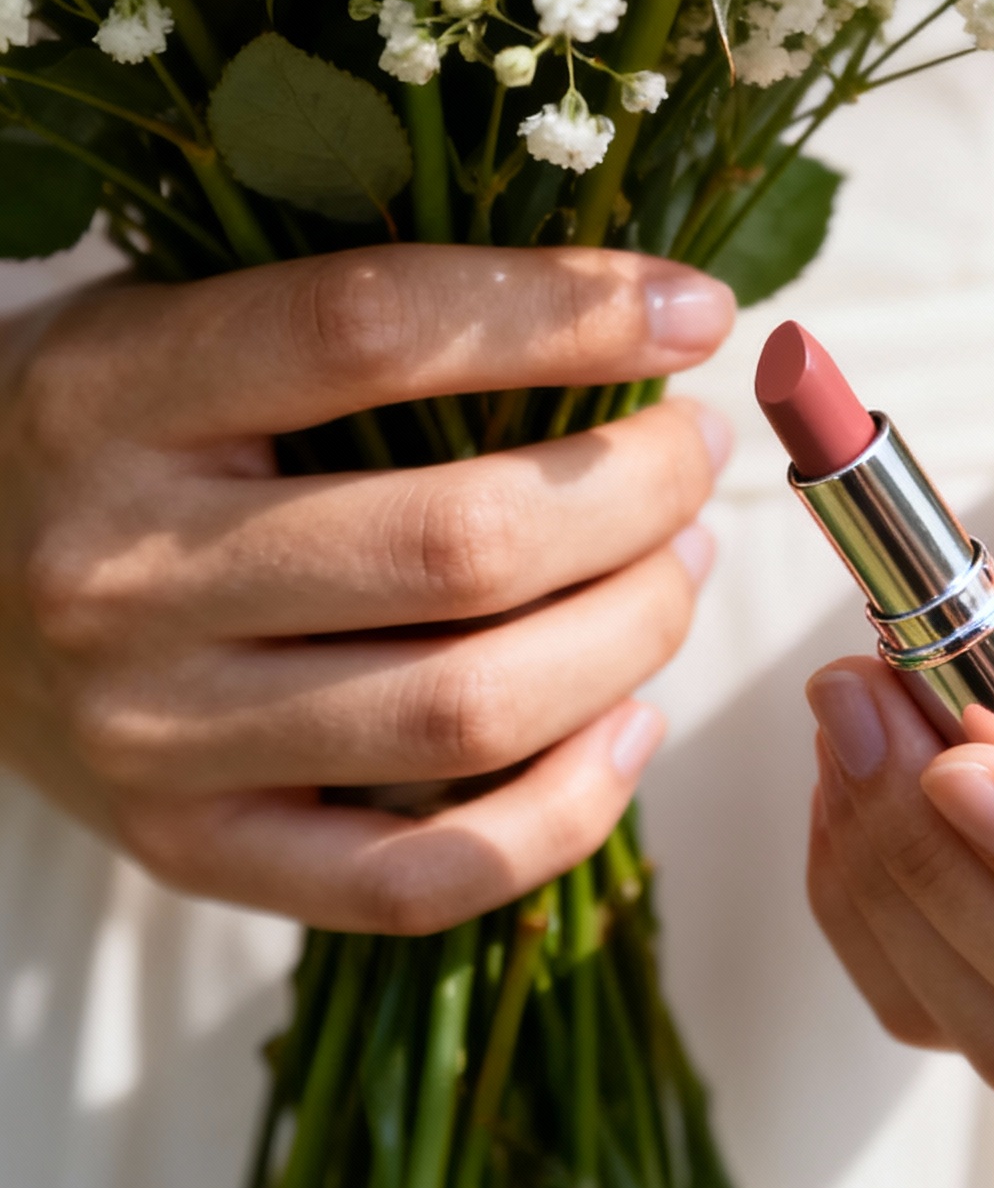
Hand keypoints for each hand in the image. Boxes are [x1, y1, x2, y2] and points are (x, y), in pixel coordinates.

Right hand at [0, 246, 732, 932]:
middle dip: (638, 492)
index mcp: (114, 396)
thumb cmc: (105, 428)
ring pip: (466, 710)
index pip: (369, 333)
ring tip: (681, 564)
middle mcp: (121, 572)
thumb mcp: (174, 319)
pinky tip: (629, 722)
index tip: (692, 310)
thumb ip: (357, 316)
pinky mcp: (190, 853)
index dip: (562, 313)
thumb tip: (636, 309)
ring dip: (631, 632)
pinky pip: (418, 878)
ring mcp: (153, 736)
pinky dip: (565, 811)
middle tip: (694, 452)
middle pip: (457, 545)